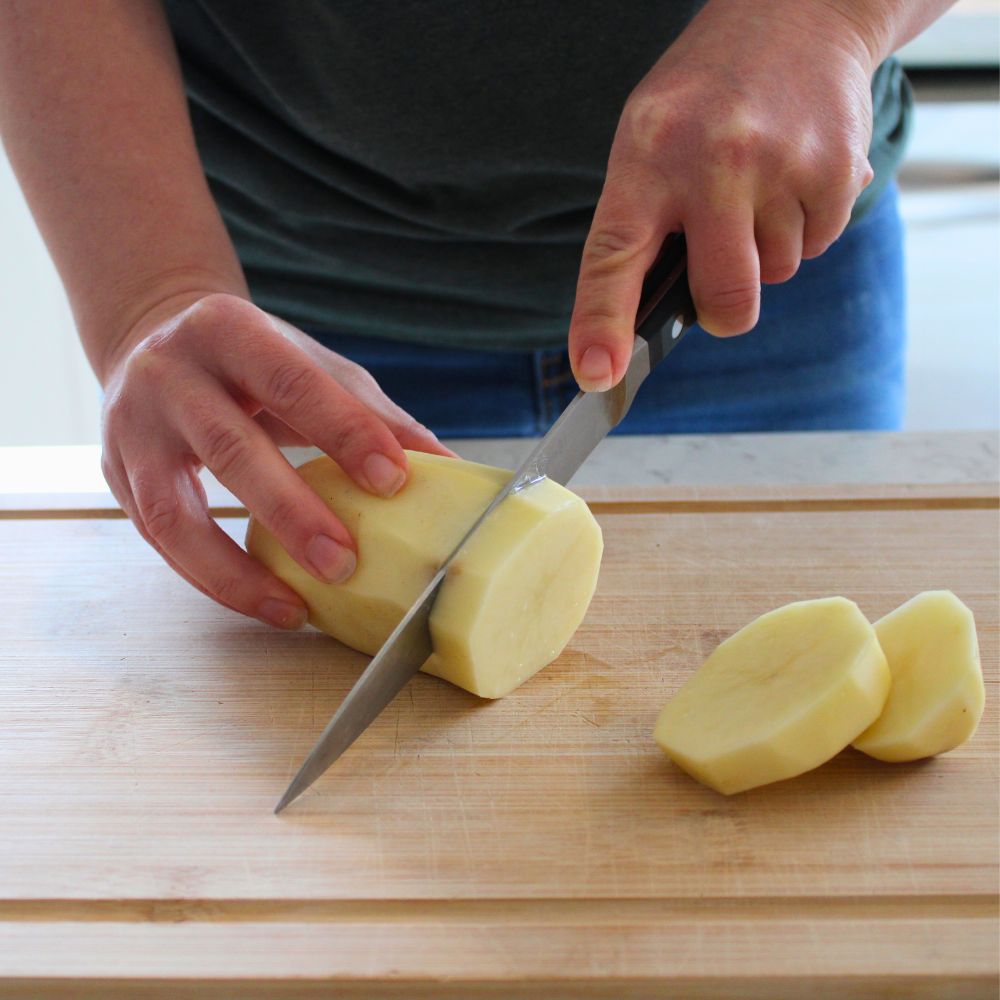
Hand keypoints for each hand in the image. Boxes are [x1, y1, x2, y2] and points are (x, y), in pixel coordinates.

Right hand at [99, 292, 453, 628]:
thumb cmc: (253, 359)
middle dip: (290, 511)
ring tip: (296, 608)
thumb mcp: (312, 365)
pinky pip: (161, 541)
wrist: (153, 338)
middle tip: (345, 563)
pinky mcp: (118, 475)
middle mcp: (170, 375)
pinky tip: (266, 602)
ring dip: (238, 569)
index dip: (343, 430)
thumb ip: (373, 413)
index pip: (290, 381)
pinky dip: (214, 579)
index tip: (394, 480)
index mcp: (229, 330)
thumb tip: (447, 467)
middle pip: (229, 447)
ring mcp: (133, 429)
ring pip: (175, 511)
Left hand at [568, 0, 877, 389]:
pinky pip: (816, 248)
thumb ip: (643, 222)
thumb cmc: (706, 93)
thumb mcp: (648, 137)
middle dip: (723, 309)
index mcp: (647, 154)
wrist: (797, 11)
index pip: (614, 256)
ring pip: (775, 276)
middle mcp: (713, 160)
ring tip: (757, 187)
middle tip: (718, 273)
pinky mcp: (837, 169)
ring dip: (764, 252)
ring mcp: (780, 164)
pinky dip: (803, 228)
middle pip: (724, 299)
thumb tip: (640, 327)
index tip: (597, 376)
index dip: (602, 324)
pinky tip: (791, 177)